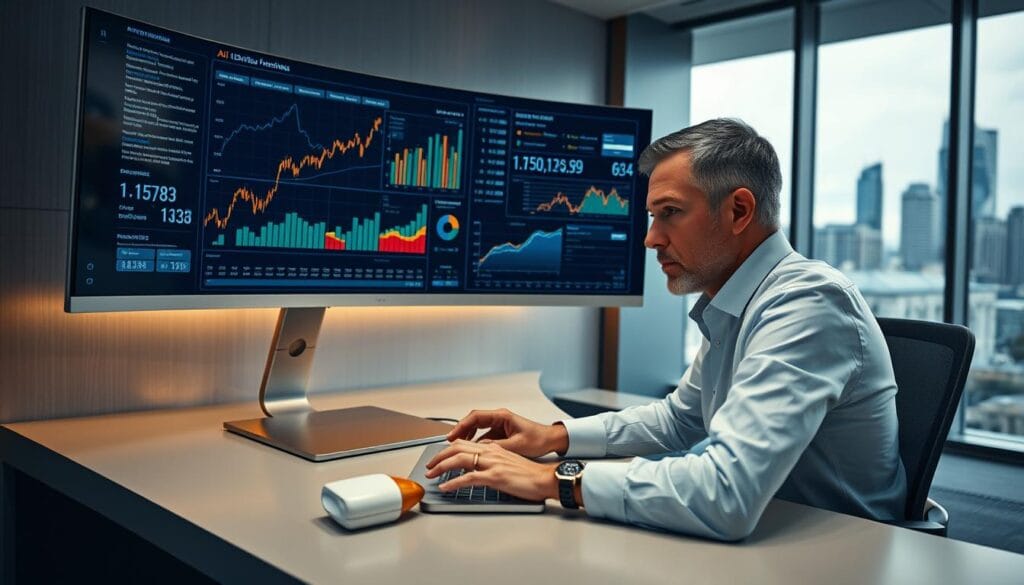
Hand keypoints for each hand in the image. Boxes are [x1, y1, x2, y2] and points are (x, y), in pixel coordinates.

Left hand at [424, 440, 558, 501]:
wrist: (545, 478)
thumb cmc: (530, 474)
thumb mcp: (508, 463)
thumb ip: (492, 463)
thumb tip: (477, 470)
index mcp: (494, 448)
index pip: (465, 444)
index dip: (448, 450)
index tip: (439, 458)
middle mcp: (491, 451)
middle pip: (457, 448)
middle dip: (439, 457)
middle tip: (429, 466)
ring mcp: (492, 463)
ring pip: (459, 460)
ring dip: (441, 467)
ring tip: (431, 475)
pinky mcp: (495, 476)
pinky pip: (468, 478)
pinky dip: (454, 482)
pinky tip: (445, 487)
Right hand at [444, 408, 567, 457]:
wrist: (551, 440)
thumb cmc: (538, 439)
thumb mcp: (517, 445)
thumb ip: (497, 448)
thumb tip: (479, 450)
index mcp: (502, 416)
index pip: (475, 417)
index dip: (461, 426)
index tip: (452, 436)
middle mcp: (499, 418)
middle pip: (473, 421)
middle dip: (460, 431)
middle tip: (448, 443)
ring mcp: (499, 425)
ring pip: (477, 428)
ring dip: (466, 437)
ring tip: (457, 448)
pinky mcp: (501, 433)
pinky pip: (483, 435)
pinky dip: (475, 442)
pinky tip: (472, 452)